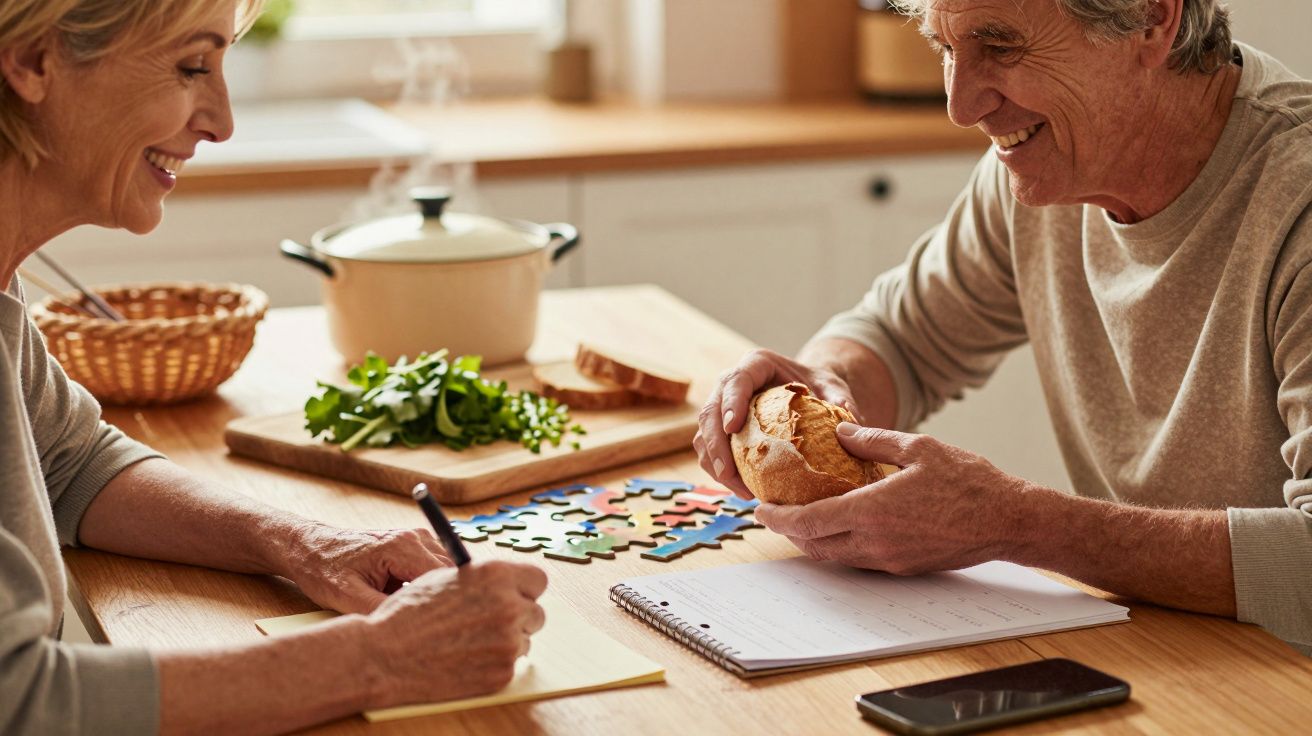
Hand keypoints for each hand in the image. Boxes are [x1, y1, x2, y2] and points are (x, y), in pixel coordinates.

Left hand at [283, 524, 451, 613]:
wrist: (308, 547)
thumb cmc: (323, 568)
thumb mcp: (347, 597)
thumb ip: (382, 610)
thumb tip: (410, 627)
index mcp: (403, 547)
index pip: (445, 578)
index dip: (445, 604)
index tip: (441, 628)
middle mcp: (416, 538)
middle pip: (452, 574)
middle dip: (443, 600)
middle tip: (431, 629)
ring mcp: (417, 539)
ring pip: (446, 572)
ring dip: (434, 594)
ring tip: (414, 615)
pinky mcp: (413, 546)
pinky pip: (434, 570)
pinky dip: (426, 587)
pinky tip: (406, 603)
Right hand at [362, 561, 547, 707]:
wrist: (385, 656)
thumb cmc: (408, 614)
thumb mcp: (445, 578)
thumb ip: (482, 578)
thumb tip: (506, 582)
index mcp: (496, 576)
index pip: (538, 579)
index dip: (524, 588)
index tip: (515, 595)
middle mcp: (508, 606)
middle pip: (536, 613)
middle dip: (518, 617)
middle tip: (491, 622)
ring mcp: (508, 642)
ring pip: (525, 640)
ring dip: (505, 641)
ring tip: (468, 642)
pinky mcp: (502, 673)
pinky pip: (511, 665)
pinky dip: (493, 664)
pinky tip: (465, 659)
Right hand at [694, 348, 859, 497]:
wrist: (807, 392)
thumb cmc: (818, 387)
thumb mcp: (833, 389)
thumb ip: (840, 401)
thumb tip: (847, 423)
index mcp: (756, 365)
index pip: (736, 380)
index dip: (731, 403)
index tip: (734, 427)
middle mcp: (731, 382)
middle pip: (711, 411)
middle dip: (715, 443)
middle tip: (728, 473)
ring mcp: (722, 406)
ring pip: (704, 434)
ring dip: (715, 464)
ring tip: (741, 491)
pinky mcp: (720, 429)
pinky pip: (710, 451)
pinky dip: (720, 472)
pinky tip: (743, 490)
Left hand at [755, 423, 1029, 574]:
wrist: (1008, 521)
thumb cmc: (969, 481)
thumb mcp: (919, 447)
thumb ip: (873, 441)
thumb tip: (840, 430)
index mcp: (873, 511)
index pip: (810, 520)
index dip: (779, 518)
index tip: (760, 509)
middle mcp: (875, 542)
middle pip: (815, 545)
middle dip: (789, 532)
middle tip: (773, 514)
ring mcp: (889, 560)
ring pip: (835, 557)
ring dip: (812, 541)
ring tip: (798, 520)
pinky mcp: (903, 567)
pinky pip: (858, 560)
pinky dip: (838, 546)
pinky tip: (838, 527)